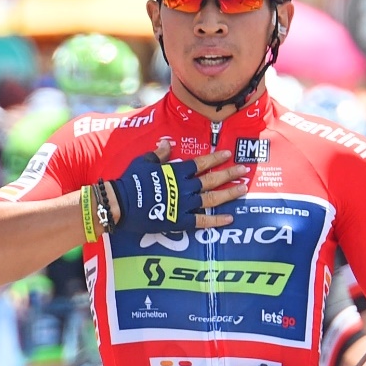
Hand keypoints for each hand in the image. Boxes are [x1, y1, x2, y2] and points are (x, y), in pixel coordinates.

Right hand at [104, 145, 243, 234]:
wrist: (121, 203)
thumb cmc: (131, 181)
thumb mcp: (144, 161)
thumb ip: (159, 153)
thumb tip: (167, 144)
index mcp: (176, 171)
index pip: (201, 163)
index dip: (216, 158)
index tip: (228, 154)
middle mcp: (184, 186)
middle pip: (212, 179)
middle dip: (230, 174)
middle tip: (244, 171)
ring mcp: (184, 205)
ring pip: (212, 199)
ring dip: (229, 194)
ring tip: (243, 189)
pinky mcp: (180, 221)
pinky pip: (202, 221)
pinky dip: (216, 220)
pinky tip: (230, 218)